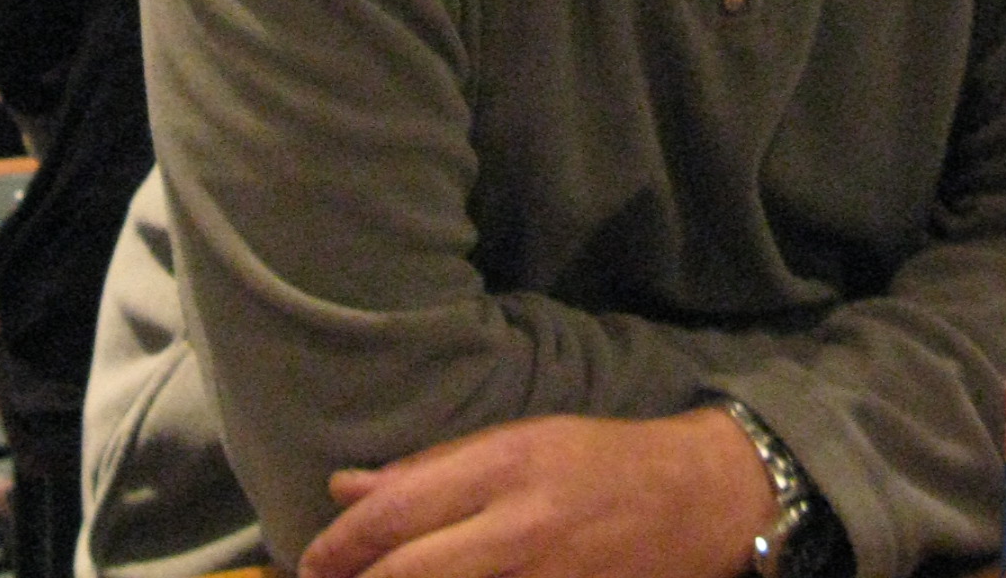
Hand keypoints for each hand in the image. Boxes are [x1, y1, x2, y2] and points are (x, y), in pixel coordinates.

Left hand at [297, 408, 773, 577]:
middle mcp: (520, 525)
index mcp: (505, 465)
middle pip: (410, 571)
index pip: (397, 511)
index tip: (311, 563)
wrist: (695, 501)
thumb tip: (346, 487)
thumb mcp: (516, 440)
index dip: (340, 545)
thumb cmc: (596, 461)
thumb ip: (431, 469)